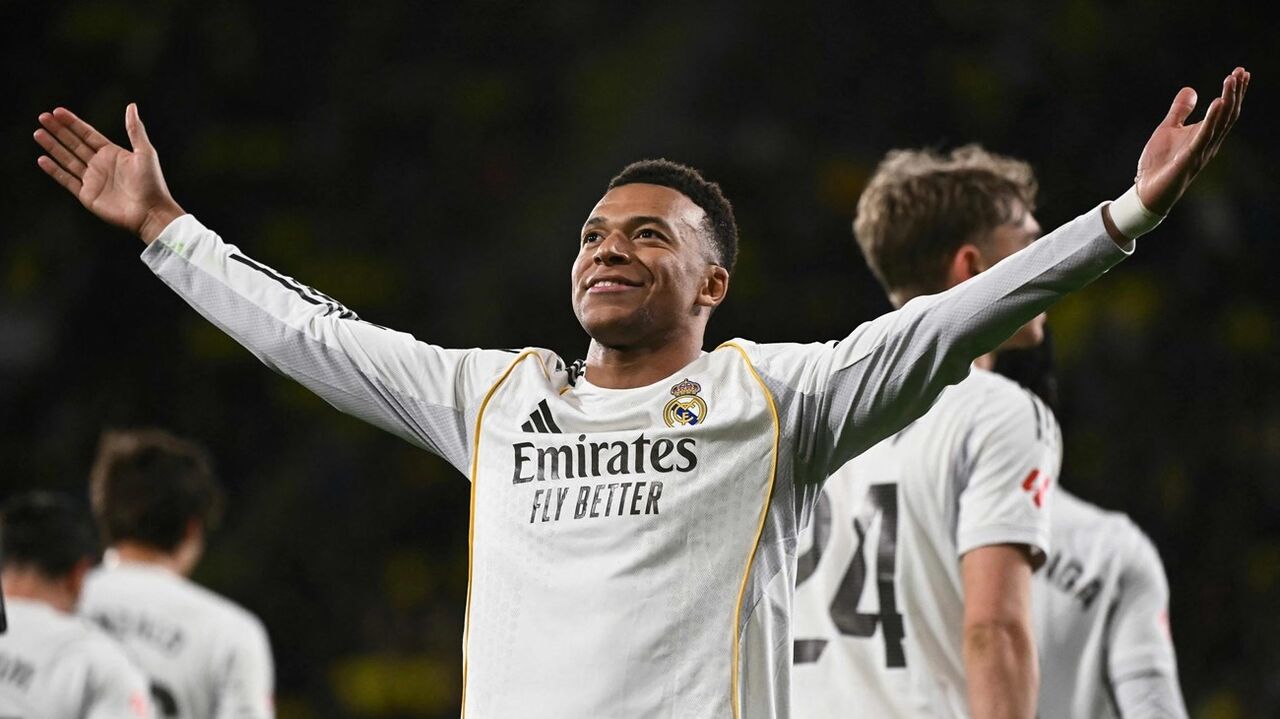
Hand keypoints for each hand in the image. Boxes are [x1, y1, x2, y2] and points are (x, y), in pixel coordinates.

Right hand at [34, 103, 184, 243]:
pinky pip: (66, 180)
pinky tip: (42, 159)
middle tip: (42, 117)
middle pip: (74, 144)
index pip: (87, 134)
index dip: (72, 123)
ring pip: (67, 159)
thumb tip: (131, 106)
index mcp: (112, 153)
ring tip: (38, 133)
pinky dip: (54, 170)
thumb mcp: (145, 152)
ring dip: (53, 147)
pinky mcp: (87, 195)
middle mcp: (100, 165)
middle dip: (58, 131)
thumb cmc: (152, 183)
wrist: (150, 212)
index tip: (57, 111)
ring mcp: (92, 180)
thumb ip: (135, 129)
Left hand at [1135, 67, 1248, 215]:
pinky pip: (1204, 136)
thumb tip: (1191, 89)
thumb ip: (1180, 110)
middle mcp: (1209, 142)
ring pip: (1221, 122)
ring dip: (1227, 99)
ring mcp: (1201, 151)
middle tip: (1241, 71)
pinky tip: (1218, 102)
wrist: (1146, 190)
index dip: (1234, 91)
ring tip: (1232, 79)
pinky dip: (1212, 119)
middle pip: (1228, 114)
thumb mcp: (1168, 129)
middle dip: (1236, 92)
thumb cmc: (1159, 163)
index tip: (1241, 71)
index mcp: (1205, 135)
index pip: (1225, 110)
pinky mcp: (1190, 158)